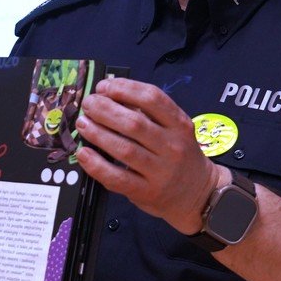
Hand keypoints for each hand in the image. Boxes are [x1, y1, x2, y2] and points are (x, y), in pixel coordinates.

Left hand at [75, 78, 220, 233]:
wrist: (198, 193)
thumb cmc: (180, 155)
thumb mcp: (175, 129)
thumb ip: (149, 114)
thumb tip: (109, 96)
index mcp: (180, 124)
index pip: (152, 98)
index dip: (124, 89)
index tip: (103, 87)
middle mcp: (172, 146)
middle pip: (134, 123)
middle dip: (104, 109)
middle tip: (88, 104)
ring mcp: (160, 171)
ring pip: (124, 149)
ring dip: (97, 133)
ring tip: (83, 123)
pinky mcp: (147, 192)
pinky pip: (117, 178)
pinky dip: (96, 165)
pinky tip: (84, 153)